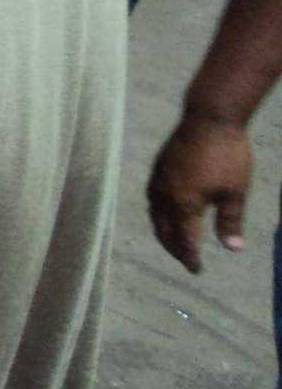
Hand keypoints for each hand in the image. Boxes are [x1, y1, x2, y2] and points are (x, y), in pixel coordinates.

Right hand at [148, 115, 253, 272]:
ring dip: (164, 233)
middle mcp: (165, 196)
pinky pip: (152, 200)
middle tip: (187, 260)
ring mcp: (158, 181)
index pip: (184, 240)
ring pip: (154, 217)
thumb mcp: (236, 192)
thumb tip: (233, 249)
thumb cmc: (228, 155)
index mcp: (184, 204)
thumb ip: (230, 222)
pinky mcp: (157, 170)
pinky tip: (168, 213)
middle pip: (164, 232)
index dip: (190, 258)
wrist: (210, 118)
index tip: (197, 270)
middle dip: (175, 249)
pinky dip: (159, 215)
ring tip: (175, 241)